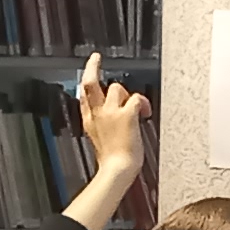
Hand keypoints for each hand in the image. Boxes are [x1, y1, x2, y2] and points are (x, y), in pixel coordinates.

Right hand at [77, 55, 151, 176]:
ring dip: (128, 96)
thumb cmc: (111, 164)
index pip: (83, 97)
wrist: (116, 171)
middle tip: (95, 58)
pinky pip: (135, 98)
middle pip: (89, 83)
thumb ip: (102, 128)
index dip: (85, 84)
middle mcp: (97, 114)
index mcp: (90, 122)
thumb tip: (110, 123)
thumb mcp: (99, 143)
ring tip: (138, 110)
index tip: (87, 73)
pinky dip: (143, 103)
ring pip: (116, 87)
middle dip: (91, 67)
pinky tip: (146, 113)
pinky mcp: (126, 115)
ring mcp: (111, 113)